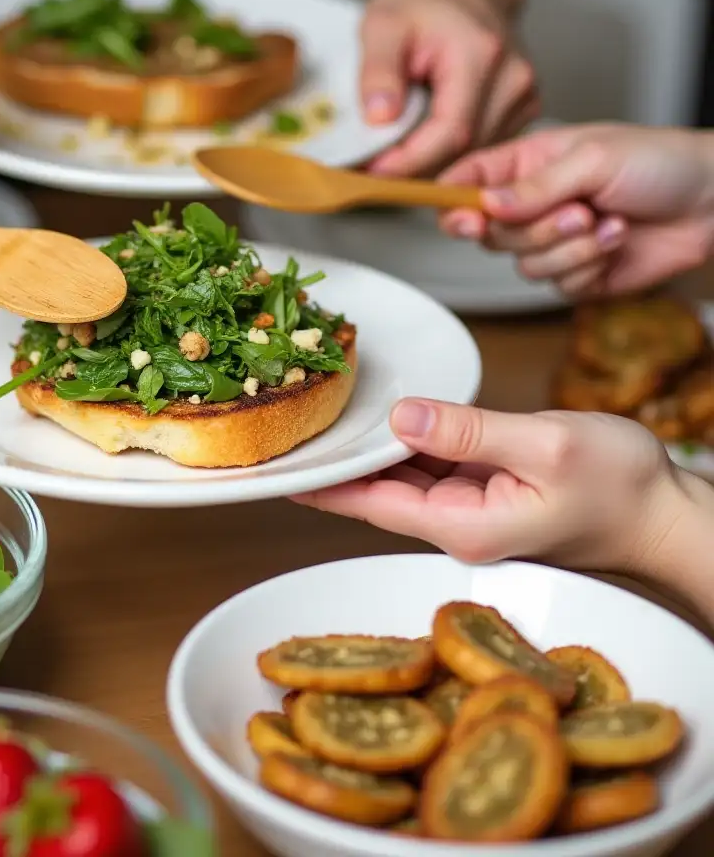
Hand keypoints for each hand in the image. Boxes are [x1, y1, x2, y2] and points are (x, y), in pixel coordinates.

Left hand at [293, 398, 688, 574]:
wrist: (664, 514)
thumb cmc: (620, 489)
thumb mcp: (544, 447)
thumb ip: (470, 431)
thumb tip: (401, 416)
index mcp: (462, 525)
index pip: (367, 503)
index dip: (318, 482)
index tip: (273, 465)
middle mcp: (455, 523)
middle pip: (374, 490)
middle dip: (333, 458)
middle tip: (284, 421)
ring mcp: (467, 507)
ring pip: (399, 474)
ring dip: (366, 445)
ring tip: (319, 412)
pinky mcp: (482, 489)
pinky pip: (430, 462)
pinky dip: (406, 439)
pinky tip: (384, 415)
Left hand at [360, 0, 537, 176]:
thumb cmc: (422, 2)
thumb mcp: (381, 25)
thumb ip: (377, 71)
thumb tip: (380, 117)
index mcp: (482, 54)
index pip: (451, 131)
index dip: (410, 161)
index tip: (374, 172)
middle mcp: (514, 78)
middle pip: (464, 151)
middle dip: (415, 167)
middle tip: (373, 166)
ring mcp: (524, 96)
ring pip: (473, 157)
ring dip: (430, 164)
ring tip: (393, 152)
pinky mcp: (522, 110)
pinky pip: (482, 150)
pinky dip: (447, 156)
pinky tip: (422, 142)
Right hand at [438, 124, 713, 295]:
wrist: (712, 203)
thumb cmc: (660, 164)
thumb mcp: (592, 159)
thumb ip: (533, 186)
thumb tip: (486, 205)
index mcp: (526, 166)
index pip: (467, 183)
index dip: (453, 204)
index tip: (464, 219)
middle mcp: (532, 206)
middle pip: (490, 234)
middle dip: (535, 229)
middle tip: (577, 211)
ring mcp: (551, 243)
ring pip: (523, 265)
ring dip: (570, 248)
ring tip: (606, 223)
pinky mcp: (575, 274)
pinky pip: (556, 286)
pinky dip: (589, 266)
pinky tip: (616, 242)